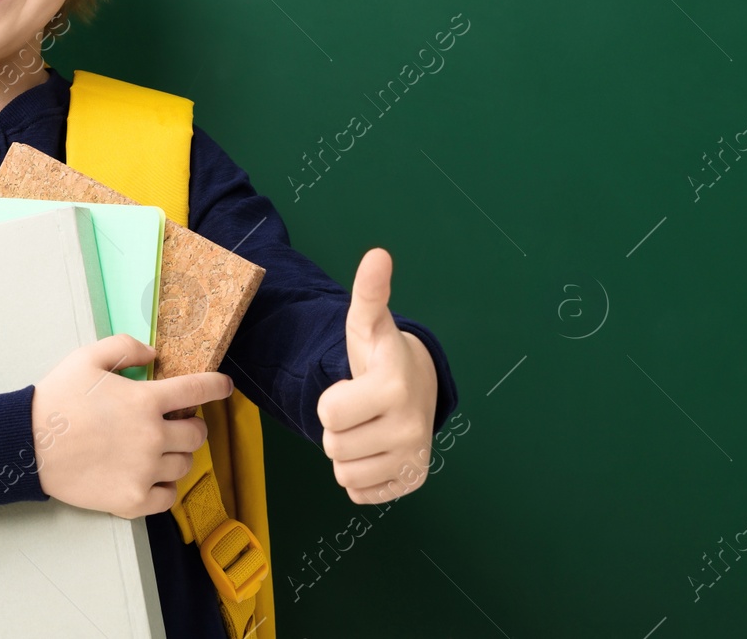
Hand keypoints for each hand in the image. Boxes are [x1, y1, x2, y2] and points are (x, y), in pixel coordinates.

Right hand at [31, 334, 233, 518]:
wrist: (29, 444)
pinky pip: (168, 497)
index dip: (217, 386)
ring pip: (185, 465)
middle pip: (198, 434)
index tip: (223, 386)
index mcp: (146, 401)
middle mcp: (153, 437)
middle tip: (172, 423)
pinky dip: (164, 486)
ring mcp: (145, 472)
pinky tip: (149, 475)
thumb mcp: (88, 357)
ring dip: (176, 454)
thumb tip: (154, 355)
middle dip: (190, 425)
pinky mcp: (133, 500)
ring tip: (154, 449)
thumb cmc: (57, 399)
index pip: (199, 391)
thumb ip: (126, 347)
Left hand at [315, 248, 438, 504]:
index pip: (328, 413)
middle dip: (337, 427)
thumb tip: (377, 254)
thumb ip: (369, 293)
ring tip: (366, 427)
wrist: (418, 389)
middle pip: (333, 446)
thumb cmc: (379, 357)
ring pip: (344, 473)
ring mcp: (414, 459)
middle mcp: (411, 428)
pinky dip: (361, 476)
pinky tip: (376, 449)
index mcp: (395, 388)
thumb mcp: (367, 325)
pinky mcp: (411, 483)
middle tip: (358, 409)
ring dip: (346, 453)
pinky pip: (360, 493)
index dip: (330, 399)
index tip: (352, 386)